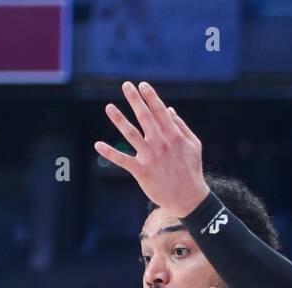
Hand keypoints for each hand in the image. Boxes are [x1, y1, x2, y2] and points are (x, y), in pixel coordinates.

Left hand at [94, 81, 208, 216]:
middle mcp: (161, 143)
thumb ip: (182, 127)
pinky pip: (123, 160)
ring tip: (109, 107)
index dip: (150, 97)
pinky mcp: (142, 171)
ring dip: (119, 120)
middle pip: (145, 117)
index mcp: (173, 136)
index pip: (160, 111)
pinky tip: (98, 145)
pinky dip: (110, 153)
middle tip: (126, 85)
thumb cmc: (192, 170)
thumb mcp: (194, 146)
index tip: (142, 85)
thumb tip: (169, 110)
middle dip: (135, 99)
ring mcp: (151, 157)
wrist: (189, 198)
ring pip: (131, 134)